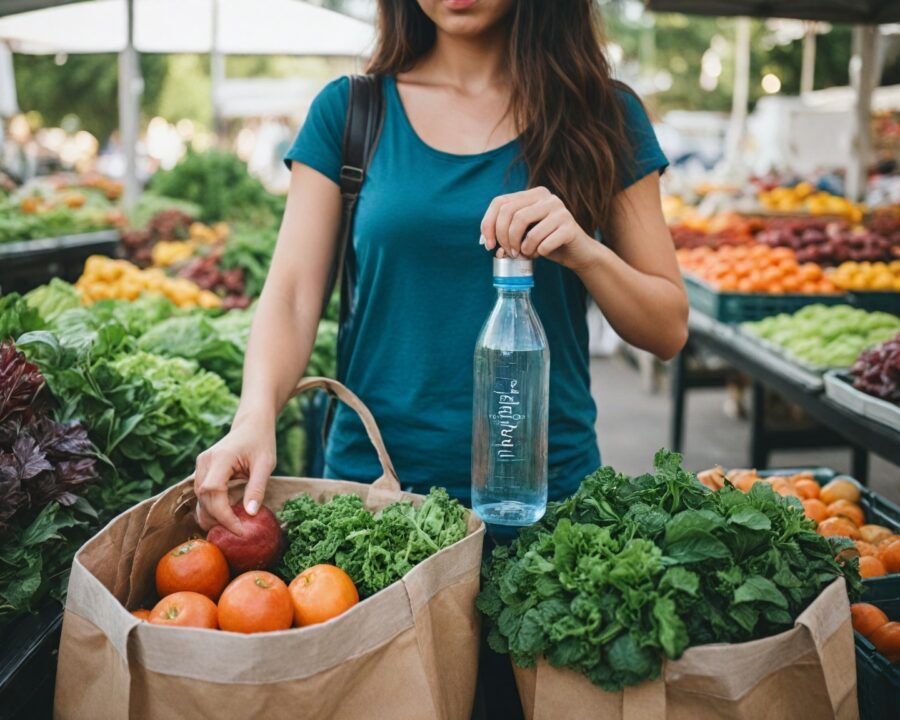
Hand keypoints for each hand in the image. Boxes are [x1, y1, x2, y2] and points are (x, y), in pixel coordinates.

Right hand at [193, 415, 275, 534]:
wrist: (252, 425)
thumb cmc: (261, 442)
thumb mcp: (265, 464)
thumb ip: (257, 488)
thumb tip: (250, 514)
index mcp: (221, 458)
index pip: (213, 492)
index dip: (223, 515)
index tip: (239, 529)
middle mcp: (205, 461)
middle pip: (203, 497)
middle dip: (218, 519)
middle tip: (237, 532)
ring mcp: (200, 465)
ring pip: (199, 498)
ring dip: (213, 515)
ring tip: (232, 527)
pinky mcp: (202, 470)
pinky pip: (202, 493)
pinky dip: (212, 507)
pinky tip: (226, 516)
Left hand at [480, 186, 598, 270]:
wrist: (576, 252)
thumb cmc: (545, 241)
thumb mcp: (524, 232)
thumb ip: (507, 230)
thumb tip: (488, 242)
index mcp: (533, 194)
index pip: (500, 202)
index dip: (489, 224)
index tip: (489, 245)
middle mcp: (547, 197)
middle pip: (511, 214)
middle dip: (505, 238)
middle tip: (509, 253)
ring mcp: (560, 210)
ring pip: (529, 231)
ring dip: (523, 248)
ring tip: (528, 253)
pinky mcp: (570, 227)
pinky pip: (544, 244)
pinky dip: (538, 253)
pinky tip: (541, 253)